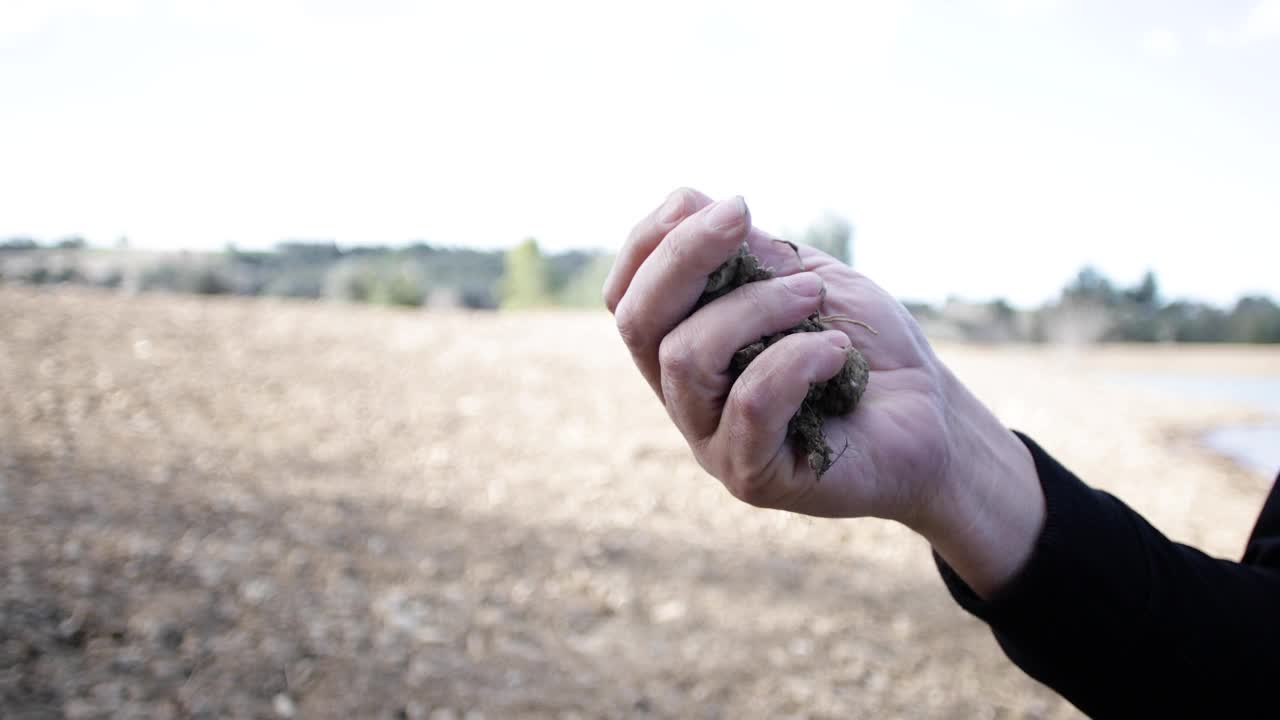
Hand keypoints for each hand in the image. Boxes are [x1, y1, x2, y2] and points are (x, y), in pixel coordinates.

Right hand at [605, 188, 1044, 595]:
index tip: (716, 202)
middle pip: (637, 320)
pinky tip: (838, 353)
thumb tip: (687, 204)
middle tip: (743, 215)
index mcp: (682, 346)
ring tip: (814, 296)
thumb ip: (746, 255)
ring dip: (755, 306)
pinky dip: (797, 358)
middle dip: (684, 253)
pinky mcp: (753, 475)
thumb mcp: (803, 279)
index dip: (652, 240)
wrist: (930, 417)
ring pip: (687, 356)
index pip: (626, 296)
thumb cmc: (863, 347)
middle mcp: (683, 396)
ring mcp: (712, 440)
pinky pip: (751, 403)